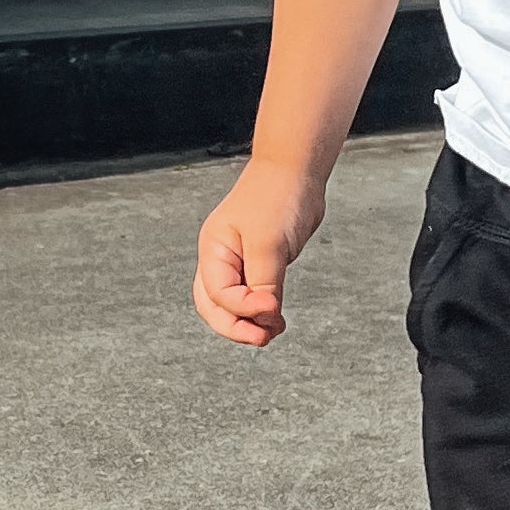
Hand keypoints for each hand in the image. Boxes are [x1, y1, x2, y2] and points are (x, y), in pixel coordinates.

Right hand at [194, 161, 325, 345]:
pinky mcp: (258, 262)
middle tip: (264, 339)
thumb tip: (265, 316)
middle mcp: (220, 258)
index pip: (218, 294)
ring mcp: (238, 261)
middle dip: (237, 328)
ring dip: (250, 323)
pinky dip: (263, 310)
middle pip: (215, 307)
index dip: (244, 309)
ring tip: (273, 332)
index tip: (272, 309)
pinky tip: (277, 318)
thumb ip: (265, 282)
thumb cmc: (277, 198)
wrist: (295, 170)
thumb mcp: (269, 243)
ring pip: (231, 305)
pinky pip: (253, 295)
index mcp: (213, 250)